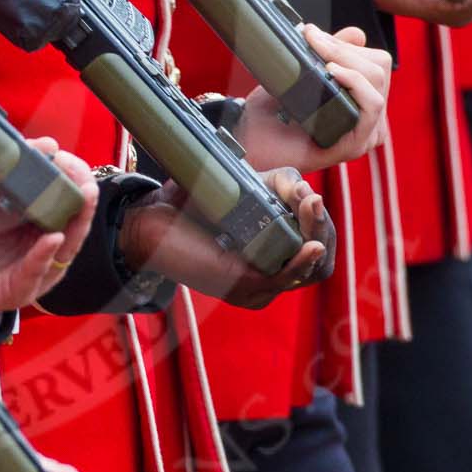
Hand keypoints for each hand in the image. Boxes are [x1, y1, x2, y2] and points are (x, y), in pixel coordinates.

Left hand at [0, 141, 97, 316]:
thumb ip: (19, 165)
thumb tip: (50, 145)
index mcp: (44, 222)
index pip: (71, 203)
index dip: (77, 183)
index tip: (74, 164)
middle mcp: (45, 247)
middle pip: (74, 226)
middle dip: (84, 204)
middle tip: (88, 185)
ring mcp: (36, 270)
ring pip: (63, 251)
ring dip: (75, 227)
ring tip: (83, 202)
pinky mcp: (19, 290)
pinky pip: (35, 272)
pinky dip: (44, 255)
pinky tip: (53, 238)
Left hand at [119, 167, 335, 307]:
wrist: (148, 218)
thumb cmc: (191, 203)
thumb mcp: (243, 187)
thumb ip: (277, 185)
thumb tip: (306, 191)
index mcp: (275, 253)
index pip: (320, 245)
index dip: (321, 221)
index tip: (307, 194)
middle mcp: (270, 273)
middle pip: (321, 260)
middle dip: (323, 227)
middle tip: (311, 200)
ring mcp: (257, 284)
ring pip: (308, 270)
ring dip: (317, 237)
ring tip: (311, 209)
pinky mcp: (242, 286)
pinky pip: (281, 279)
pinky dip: (300, 263)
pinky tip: (310, 245)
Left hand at [233, 26, 391, 171]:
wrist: (246, 142)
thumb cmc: (268, 115)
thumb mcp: (301, 75)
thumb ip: (330, 55)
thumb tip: (356, 34)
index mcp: (358, 103)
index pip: (375, 63)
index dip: (347, 45)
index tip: (313, 34)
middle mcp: (365, 120)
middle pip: (378, 69)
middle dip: (345, 49)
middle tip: (314, 41)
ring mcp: (363, 134)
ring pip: (377, 83)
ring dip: (348, 60)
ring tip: (321, 54)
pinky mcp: (354, 146)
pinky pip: (371, 106)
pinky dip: (355, 83)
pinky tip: (333, 73)